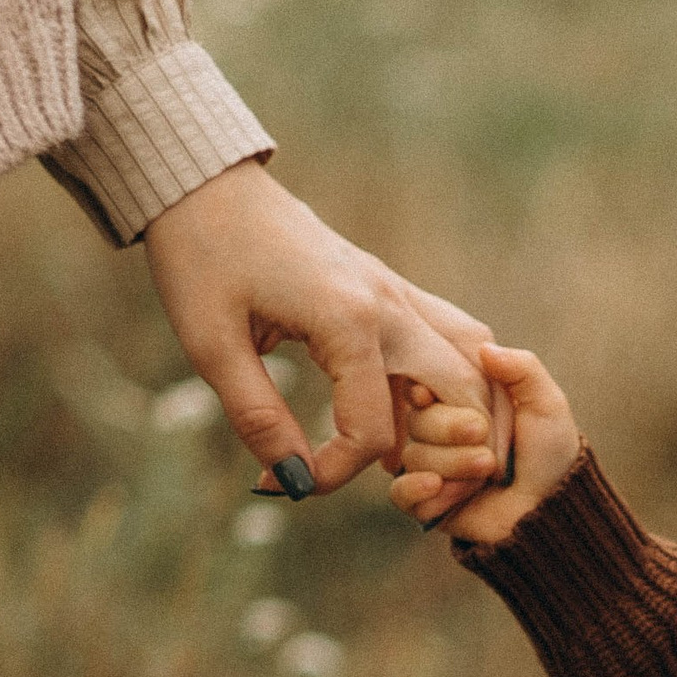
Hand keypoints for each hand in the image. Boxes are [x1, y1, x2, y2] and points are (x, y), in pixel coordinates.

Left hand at [142, 160, 491, 492]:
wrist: (205, 182)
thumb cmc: (201, 256)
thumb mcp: (212, 345)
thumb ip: (258, 418)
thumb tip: (293, 483)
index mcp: (349, 320)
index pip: (374, 430)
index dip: (336, 474)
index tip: (291, 482)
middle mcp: (389, 305)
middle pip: (464, 395)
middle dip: (449, 457)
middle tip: (405, 493)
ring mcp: (397, 293)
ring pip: (475, 362)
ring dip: (466, 416)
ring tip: (424, 458)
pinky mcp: (389, 290)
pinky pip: (450, 341)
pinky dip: (450, 387)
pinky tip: (412, 425)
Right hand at [388, 342, 583, 545]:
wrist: (551, 509)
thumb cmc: (550, 454)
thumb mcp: (546, 405)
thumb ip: (522, 369)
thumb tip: (485, 347)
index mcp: (459, 402)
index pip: (421, 386)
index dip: (423, 391)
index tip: (430, 395)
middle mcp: (439, 432)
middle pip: (414, 421)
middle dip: (449, 429)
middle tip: (483, 437)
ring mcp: (430, 467)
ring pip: (412, 456)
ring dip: (451, 463)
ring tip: (486, 470)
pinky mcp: (426, 502)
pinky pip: (400, 493)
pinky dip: (416, 489)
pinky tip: (438, 487)